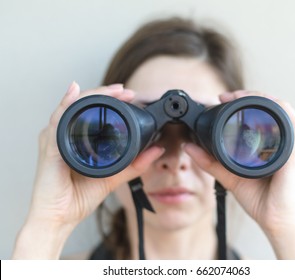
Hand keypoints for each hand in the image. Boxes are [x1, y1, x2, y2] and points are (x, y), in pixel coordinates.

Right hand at [13, 82, 163, 258]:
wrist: (59, 218)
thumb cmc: (78, 198)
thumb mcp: (112, 177)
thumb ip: (134, 165)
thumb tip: (156, 150)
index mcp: (76, 141)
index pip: (92, 113)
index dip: (110, 100)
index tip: (130, 96)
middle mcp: (64, 136)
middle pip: (82, 106)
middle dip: (104, 94)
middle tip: (125, 90)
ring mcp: (54, 140)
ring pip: (71, 107)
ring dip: (92, 95)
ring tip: (113, 90)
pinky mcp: (49, 148)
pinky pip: (56, 121)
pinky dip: (66, 104)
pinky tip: (74, 92)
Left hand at [185, 90, 294, 258]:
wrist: (275, 221)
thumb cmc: (259, 199)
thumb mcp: (229, 175)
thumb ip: (210, 161)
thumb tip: (190, 147)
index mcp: (272, 144)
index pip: (261, 114)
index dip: (244, 101)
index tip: (222, 99)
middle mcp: (285, 141)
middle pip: (272, 107)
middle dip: (250, 96)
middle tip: (227, 95)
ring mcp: (293, 144)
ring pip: (283, 108)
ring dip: (261, 98)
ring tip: (238, 96)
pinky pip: (293, 122)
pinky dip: (278, 110)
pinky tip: (260, 107)